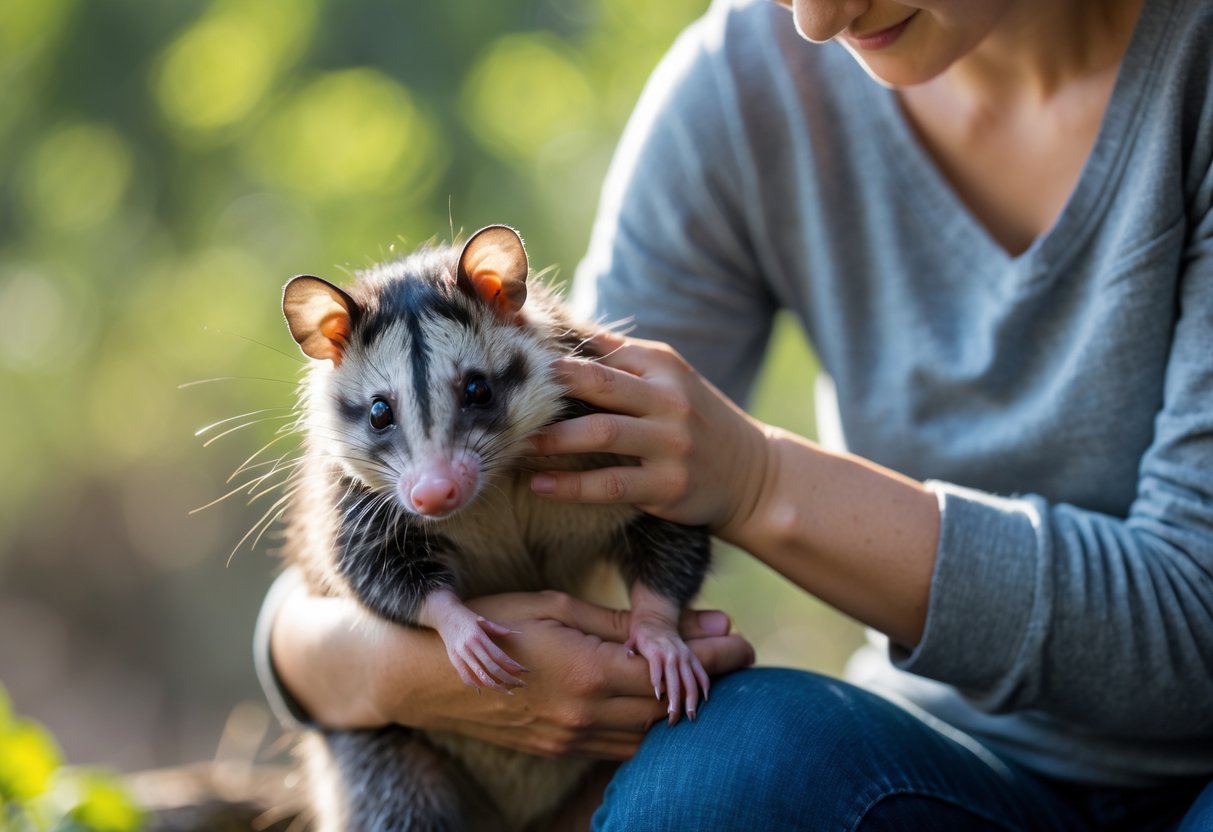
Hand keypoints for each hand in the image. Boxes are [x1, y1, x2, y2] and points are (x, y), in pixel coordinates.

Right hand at [370, 591, 753, 758]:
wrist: (430, 678)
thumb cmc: (493, 625)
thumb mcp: (556, 608)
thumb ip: (620, 624)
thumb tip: (678, 624)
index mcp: (591, 672)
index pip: (673, 672)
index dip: (715, 659)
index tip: (743, 640)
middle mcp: (588, 714)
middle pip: (670, 706)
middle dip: (710, 682)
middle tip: (738, 655)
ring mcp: (573, 739)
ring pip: (649, 732)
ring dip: (682, 707)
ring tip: (706, 678)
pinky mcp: (560, 749)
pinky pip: (620, 746)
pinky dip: (648, 727)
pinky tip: (658, 704)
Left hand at [529, 332, 771, 537]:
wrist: (755, 475)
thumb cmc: (696, 420)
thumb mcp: (670, 378)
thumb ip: (620, 356)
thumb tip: (562, 325)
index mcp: (664, 366)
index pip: (603, 349)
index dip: (557, 347)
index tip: (514, 349)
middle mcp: (669, 400)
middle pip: (601, 383)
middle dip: (552, 384)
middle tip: (508, 391)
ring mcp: (670, 444)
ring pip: (601, 434)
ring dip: (553, 440)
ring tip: (516, 444)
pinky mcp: (667, 486)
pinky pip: (609, 484)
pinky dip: (569, 485)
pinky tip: (538, 485)